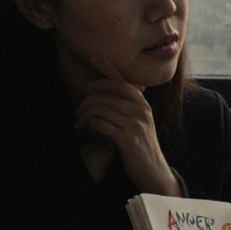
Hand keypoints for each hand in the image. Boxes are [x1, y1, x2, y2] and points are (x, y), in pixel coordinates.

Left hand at [74, 56, 179, 195]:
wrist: (153, 171)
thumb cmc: (140, 146)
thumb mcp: (137, 123)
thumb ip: (126, 109)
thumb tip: (102, 98)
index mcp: (142, 103)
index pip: (122, 80)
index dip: (106, 67)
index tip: (91, 57)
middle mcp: (141, 110)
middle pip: (107, 92)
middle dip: (86, 98)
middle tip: (77, 110)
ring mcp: (136, 123)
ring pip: (100, 108)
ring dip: (84, 115)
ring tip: (79, 124)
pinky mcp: (128, 138)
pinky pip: (101, 123)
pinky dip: (89, 125)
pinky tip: (86, 131)